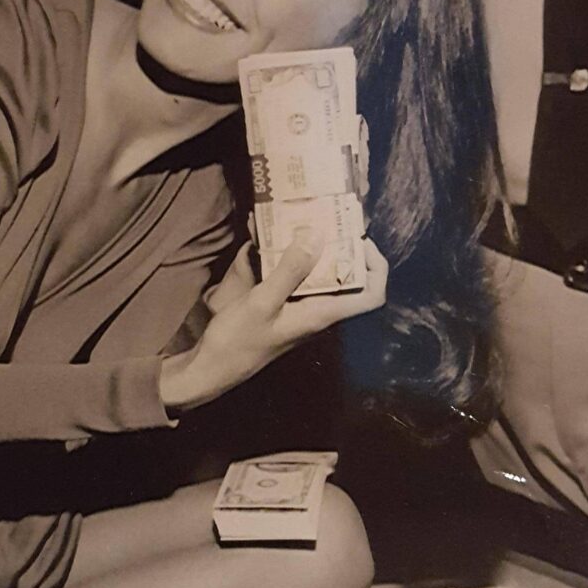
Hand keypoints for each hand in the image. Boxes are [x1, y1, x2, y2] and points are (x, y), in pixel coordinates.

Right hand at [160, 231, 387, 414]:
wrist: (211, 369)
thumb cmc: (237, 341)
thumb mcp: (262, 301)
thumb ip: (290, 270)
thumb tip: (317, 236)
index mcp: (322, 314)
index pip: (372, 296)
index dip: (376, 267)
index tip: (359, 240)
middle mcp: (318, 311)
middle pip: (349, 278)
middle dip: (341, 246)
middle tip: (326, 218)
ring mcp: (301, 309)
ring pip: (320, 274)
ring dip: (312, 248)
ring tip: (299, 220)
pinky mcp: (283, 306)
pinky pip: (296, 277)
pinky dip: (288, 256)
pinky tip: (268, 238)